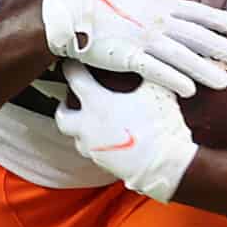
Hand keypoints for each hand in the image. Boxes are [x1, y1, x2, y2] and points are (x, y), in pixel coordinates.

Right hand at [40, 0, 226, 98]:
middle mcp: (157, 21)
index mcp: (162, 6)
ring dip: (203, 69)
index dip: (223, 22)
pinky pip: (153, 69)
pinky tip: (189, 90)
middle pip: (196, 36)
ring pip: (179, 55)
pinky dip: (172, 79)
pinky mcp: (127, 56)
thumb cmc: (103, 1)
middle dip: (222, 48)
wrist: (71, 15)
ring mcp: (143, 39)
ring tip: (223, 82)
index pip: (199, 13)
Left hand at [55, 68, 198, 201]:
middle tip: (74, 99)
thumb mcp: (156, 89)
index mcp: (96, 103)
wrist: (165, 164)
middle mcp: (87, 126)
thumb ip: (146, 73)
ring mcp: (93, 147)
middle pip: (62, 114)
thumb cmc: (159, 125)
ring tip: (95, 120)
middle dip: (65, 105)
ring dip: (81, 127)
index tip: (73, 62)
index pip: (73, 77)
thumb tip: (146, 62)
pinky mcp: (102, 164)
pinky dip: (97, 142)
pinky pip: (93, 151)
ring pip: (76, 136)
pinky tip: (111, 137)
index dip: (72, 66)